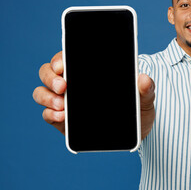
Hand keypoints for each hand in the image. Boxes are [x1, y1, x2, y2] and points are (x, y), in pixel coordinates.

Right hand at [33, 52, 155, 139]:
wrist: (136, 133)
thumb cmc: (139, 108)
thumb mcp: (145, 98)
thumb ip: (147, 89)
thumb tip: (144, 79)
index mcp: (90, 71)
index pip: (68, 57)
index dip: (60, 59)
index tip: (63, 65)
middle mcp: (74, 84)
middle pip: (49, 73)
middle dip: (51, 77)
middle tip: (63, 86)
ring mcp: (67, 102)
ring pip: (43, 92)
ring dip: (47, 97)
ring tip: (62, 106)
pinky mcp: (65, 121)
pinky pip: (48, 115)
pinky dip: (50, 114)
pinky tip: (62, 117)